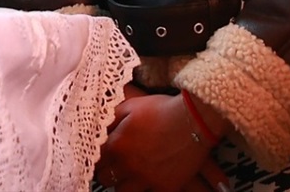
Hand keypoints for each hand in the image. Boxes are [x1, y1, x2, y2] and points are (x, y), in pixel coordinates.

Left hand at [95, 92, 230, 191]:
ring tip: (130, 175)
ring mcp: (146, 179)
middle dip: (107, 172)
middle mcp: (128, 166)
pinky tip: (148, 180)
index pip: (95, 160)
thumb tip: (97, 127)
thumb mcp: (131, 105)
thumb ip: (110, 118)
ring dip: (123, 183)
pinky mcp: (164, 187)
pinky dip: (146, 189)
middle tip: (114, 166)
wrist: (194, 119)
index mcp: (117, 145)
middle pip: (105, 179)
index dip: (98, 157)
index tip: (102, 156)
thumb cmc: (163, 109)